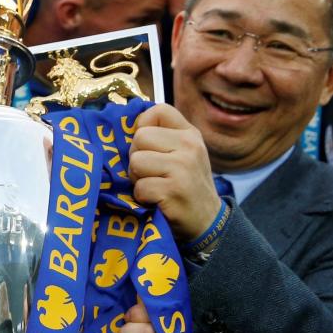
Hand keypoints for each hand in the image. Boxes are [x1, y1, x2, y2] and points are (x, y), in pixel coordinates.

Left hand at [128, 103, 221, 241]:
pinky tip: (157, 200)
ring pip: (136, 161)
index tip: (147, 145)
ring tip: (154, 186)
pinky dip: (142, 197)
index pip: (158, 110)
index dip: (143, 126)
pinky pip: (140, 187)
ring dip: (138, 178)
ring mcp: (183, 168)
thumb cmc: (186, 185)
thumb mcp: (182, 154)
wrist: (208, 222)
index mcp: (190, 134)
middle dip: (137, 157)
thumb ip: (161, 138)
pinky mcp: (173, 190)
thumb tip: (124, 126)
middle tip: (151, 173)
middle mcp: (189, 146)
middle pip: (140, 138)